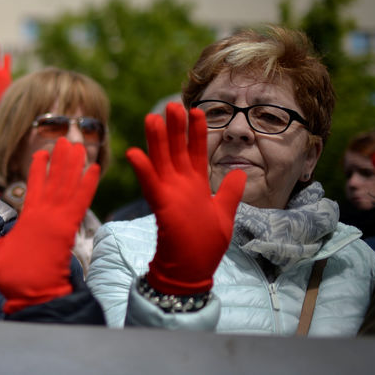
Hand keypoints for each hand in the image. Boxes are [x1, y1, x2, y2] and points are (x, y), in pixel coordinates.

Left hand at [0, 138, 99, 312]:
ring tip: (77, 145)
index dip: (39, 170)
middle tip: (64, 139)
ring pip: (67, 185)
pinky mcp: (67, 227)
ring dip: (73, 165)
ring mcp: (58, 220)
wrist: (29, 295)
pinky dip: (87, 185)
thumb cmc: (14, 280)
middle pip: (54, 181)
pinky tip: (94, 168)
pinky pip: (79, 201)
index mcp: (30, 220)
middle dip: (59, 160)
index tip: (41, 152)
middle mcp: (46, 216)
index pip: (35, 189)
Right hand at [126, 103, 245, 294]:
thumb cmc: (206, 243)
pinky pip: (150, 184)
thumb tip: (240, 173)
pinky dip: (143, 170)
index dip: (197, 132)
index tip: (198, 110)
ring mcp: (169, 193)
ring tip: (152, 118)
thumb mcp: (225, 214)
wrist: (191, 270)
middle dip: (176, 127)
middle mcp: (180, 184)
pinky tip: (134, 153)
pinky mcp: (161, 206)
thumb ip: (229, 192)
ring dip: (156, 141)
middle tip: (172, 105)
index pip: (196, 151)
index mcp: (195, 184)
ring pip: (161, 161)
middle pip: (177, 150)